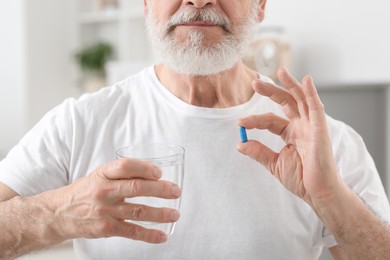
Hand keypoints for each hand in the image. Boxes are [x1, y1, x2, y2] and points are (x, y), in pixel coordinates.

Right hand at [44, 158, 180, 243]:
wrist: (60, 213)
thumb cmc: (85, 192)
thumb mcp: (99, 176)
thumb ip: (122, 174)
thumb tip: (153, 174)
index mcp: (103, 174)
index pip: (126, 166)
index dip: (145, 168)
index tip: (159, 172)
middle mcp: (104, 191)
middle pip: (136, 188)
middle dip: (160, 189)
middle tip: (176, 191)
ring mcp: (106, 211)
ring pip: (138, 211)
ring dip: (160, 213)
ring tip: (175, 213)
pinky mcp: (107, 228)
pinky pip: (132, 231)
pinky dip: (150, 234)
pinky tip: (162, 235)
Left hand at [237, 68, 341, 206]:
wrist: (317, 192)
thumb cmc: (300, 179)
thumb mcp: (274, 163)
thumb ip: (258, 152)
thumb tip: (239, 144)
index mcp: (291, 133)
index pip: (270, 120)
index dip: (254, 120)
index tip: (239, 123)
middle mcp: (301, 126)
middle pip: (285, 102)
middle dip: (271, 91)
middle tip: (255, 82)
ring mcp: (311, 126)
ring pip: (300, 99)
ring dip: (290, 84)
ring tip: (279, 71)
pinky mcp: (320, 128)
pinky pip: (316, 107)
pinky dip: (311, 93)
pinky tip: (305, 80)